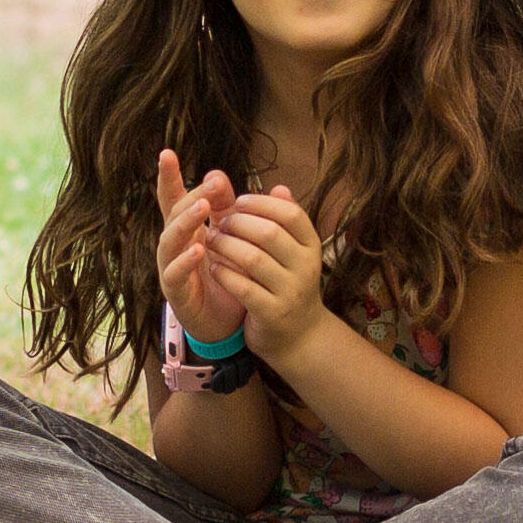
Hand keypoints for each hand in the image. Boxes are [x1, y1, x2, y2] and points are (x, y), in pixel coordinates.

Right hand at [149, 151, 242, 349]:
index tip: (167, 153)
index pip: (174, 199)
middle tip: (213, 183)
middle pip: (174, 214)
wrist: (227, 321)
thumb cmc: (224, 274)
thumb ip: (224, 208)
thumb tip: (218, 174)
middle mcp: (174, 246)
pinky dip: (184, 261)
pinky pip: (174, 274)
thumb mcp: (228, 236)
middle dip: (191, 196)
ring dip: (185, 222)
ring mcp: (171, 268)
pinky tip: (198, 250)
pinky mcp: (176, 293)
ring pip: (170, 241)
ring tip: (202, 208)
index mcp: (186, 229)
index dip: (168, 177)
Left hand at [205, 188, 330, 351]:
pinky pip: (243, 288)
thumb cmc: (288, 284)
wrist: (299, 336)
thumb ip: (283, 221)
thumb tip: (280, 186)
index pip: (290, 213)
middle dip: (238, 223)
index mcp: (311, 245)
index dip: (260, 203)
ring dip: (226, 246)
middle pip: (269, 233)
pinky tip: (213, 267)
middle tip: (219, 222)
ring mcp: (291, 291)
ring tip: (211, 240)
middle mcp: (306, 267)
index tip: (237, 201)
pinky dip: (224, 274)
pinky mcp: (272, 313)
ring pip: (253, 259)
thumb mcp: (293, 252)